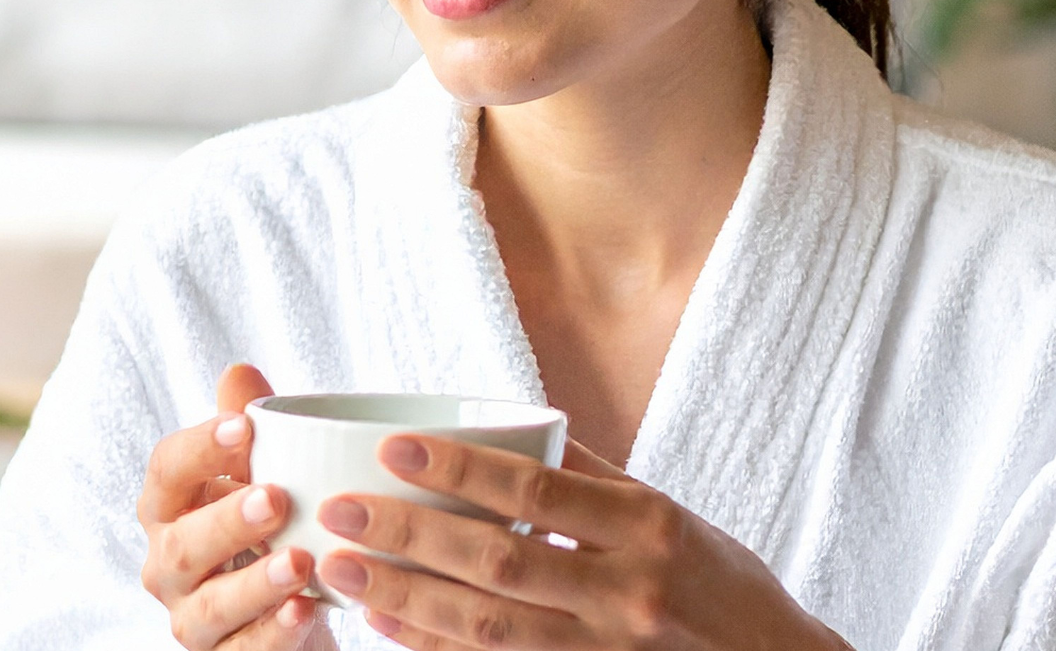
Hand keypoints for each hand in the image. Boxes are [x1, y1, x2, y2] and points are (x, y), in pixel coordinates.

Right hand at [137, 364, 323, 648]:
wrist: (291, 601)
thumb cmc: (269, 521)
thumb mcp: (265, 470)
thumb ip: (254, 425)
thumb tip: (240, 369)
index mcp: (172, 507)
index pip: (167, 471)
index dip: (200, 447)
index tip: (244, 426)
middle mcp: (170, 564)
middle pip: (181, 546)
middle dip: (225, 522)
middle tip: (276, 498)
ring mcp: (193, 617)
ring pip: (208, 608)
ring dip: (255, 583)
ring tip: (301, 560)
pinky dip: (274, 633)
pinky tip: (307, 610)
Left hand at [310, 435, 854, 650]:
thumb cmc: (716, 579)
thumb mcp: (666, 511)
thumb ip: (589, 476)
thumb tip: (512, 426)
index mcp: (646, 527)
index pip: (537, 493)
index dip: (461, 470)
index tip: (395, 448)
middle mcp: (625, 594)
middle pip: (499, 565)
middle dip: (410, 536)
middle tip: (338, 510)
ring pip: (489, 631)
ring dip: (407, 600)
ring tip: (343, 570)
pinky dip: (436, 650)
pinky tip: (387, 625)